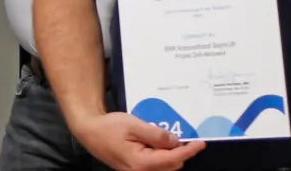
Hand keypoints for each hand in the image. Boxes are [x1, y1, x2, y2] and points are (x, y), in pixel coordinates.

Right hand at [72, 112, 203, 170]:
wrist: (89, 131)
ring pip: (163, 167)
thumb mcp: (134, 125)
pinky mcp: (133, 169)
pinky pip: (154, 165)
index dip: (189, 151)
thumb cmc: (109, 127)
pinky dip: (160, 156)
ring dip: (170, 155)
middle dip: (180, 153)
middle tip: (184, 136)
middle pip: (171, 166)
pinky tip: (157, 143)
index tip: (201, 143)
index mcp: (142, 163)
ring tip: (169, 138)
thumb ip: (156, 135)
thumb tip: (175, 142)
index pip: (173, 159)